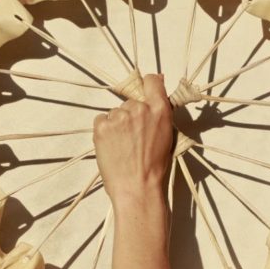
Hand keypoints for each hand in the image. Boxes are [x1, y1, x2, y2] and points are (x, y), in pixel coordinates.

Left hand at [93, 73, 172, 205]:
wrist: (137, 187)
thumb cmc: (154, 167)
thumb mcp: (167, 136)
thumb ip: (160, 115)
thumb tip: (155, 98)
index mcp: (159, 110)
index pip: (151, 81)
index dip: (148, 85)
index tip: (145, 92)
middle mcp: (139, 108)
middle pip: (131, 101)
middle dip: (131, 115)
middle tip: (134, 137)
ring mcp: (119, 116)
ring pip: (115, 112)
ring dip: (117, 124)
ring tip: (123, 146)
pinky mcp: (102, 126)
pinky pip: (102, 120)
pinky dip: (105, 131)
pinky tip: (113, 146)